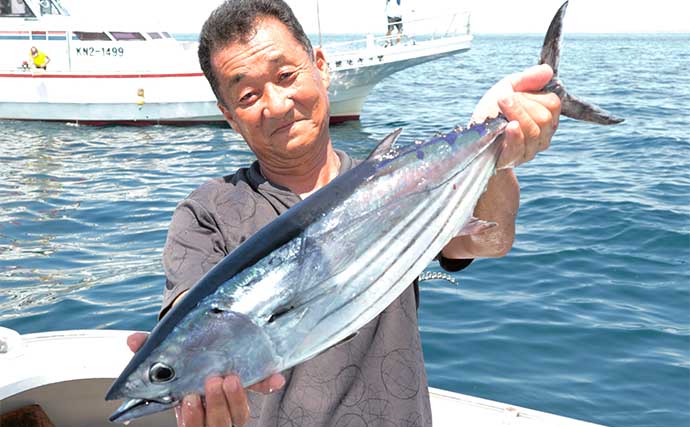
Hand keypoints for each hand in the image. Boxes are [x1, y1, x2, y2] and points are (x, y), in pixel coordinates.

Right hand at [127, 332, 285, 426]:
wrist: (203, 344)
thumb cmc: (183, 357)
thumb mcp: (165, 355)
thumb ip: (148, 349)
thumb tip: (132, 339)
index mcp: (189, 409)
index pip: (191, 424)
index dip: (192, 418)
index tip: (188, 400)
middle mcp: (212, 412)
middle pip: (217, 424)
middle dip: (216, 406)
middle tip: (212, 382)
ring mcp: (233, 405)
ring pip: (239, 416)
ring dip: (237, 400)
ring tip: (231, 378)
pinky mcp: (250, 389)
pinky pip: (261, 392)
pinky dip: (267, 385)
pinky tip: (275, 378)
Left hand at [471, 64, 560, 168]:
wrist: (473, 137)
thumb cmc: (493, 111)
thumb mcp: (508, 88)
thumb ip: (527, 79)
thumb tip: (547, 71)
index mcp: (546, 118)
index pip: (553, 104)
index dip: (534, 95)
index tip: (515, 92)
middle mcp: (542, 135)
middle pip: (544, 118)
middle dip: (523, 104)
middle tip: (503, 101)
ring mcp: (529, 149)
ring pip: (534, 131)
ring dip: (516, 114)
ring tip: (501, 106)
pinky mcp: (512, 159)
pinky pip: (519, 147)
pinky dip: (515, 135)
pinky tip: (510, 126)